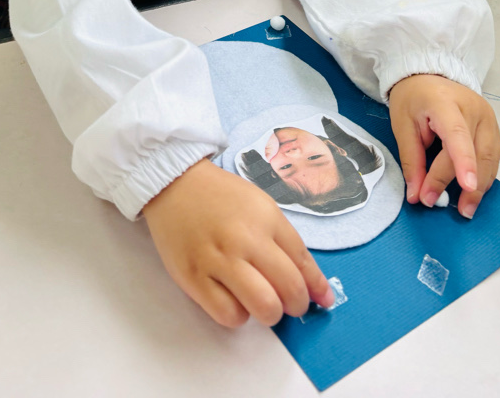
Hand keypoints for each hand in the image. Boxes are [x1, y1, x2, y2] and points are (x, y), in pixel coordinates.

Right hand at [142, 158, 333, 327]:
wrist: (175, 184)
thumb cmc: (220, 197)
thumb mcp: (260, 206)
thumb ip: (283, 240)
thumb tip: (308, 282)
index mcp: (265, 218)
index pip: (302, 261)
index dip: (317, 286)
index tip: (324, 300)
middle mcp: (244, 239)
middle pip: (289, 289)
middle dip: (296, 304)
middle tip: (289, 303)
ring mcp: (218, 260)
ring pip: (263, 307)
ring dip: (269, 313)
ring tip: (262, 303)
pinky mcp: (193, 277)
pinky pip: (228, 315)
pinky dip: (237, 315)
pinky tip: (234, 299)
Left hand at [389, 74, 499, 218]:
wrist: (427, 76)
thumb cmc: (413, 99)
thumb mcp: (402, 125)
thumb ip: (412, 161)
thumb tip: (416, 195)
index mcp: (445, 102)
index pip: (457, 133)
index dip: (463, 161)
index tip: (466, 186)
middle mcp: (473, 109)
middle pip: (474, 151)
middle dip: (462, 184)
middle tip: (443, 205)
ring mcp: (488, 117)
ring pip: (489, 158)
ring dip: (479, 187)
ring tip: (465, 209)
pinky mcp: (494, 127)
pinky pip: (492, 157)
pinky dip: (484, 177)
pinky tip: (473, 193)